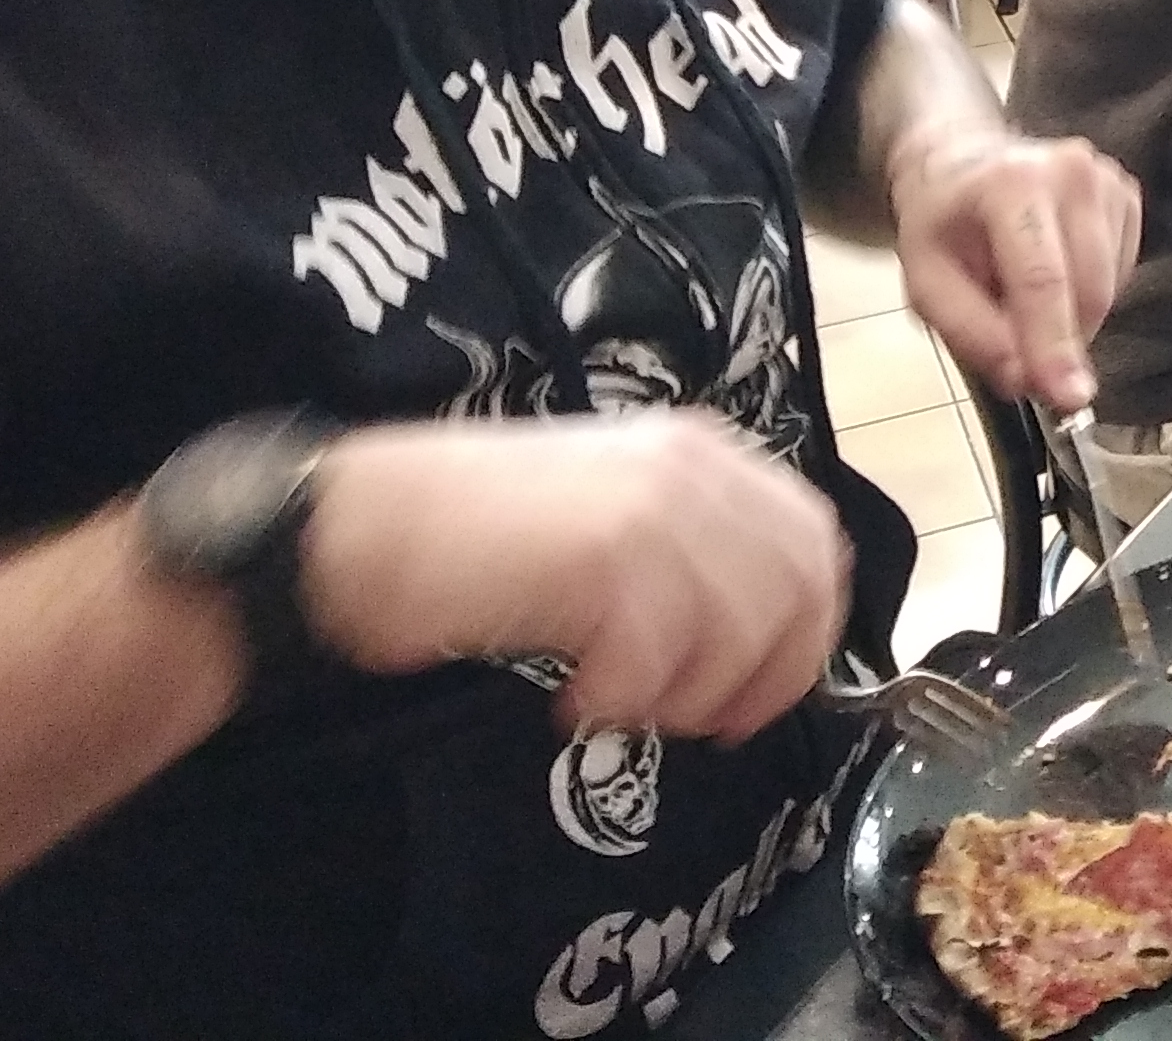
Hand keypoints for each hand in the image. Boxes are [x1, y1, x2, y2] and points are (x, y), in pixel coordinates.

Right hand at [302, 410, 848, 739]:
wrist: (356, 526)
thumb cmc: (469, 536)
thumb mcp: (606, 518)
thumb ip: (687, 553)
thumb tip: (757, 638)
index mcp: (706, 451)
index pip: (815, 543)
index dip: (804, 633)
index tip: (756, 696)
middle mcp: (696, 466)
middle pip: (800, 590)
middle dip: (762, 676)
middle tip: (693, 720)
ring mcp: (657, 504)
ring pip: (740, 633)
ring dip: (683, 694)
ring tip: (613, 700)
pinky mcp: (608, 555)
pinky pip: (659, 660)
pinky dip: (617, 698)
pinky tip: (570, 697)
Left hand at [887, 123, 1140, 412]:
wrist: (962, 165)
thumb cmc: (942, 223)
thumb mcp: (925, 282)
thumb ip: (971, 333)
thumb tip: (1025, 379)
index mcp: (1011, 183)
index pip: (1043, 279)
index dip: (1054, 346)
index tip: (1068, 398)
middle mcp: (1071, 171)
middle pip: (1088, 290)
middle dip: (1060, 343)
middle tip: (1024, 364)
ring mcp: (1107, 180)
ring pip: (1110, 290)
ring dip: (1072, 320)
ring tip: (1024, 299)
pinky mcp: (1127, 195)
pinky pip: (1121, 275)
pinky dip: (1089, 296)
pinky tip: (1055, 276)